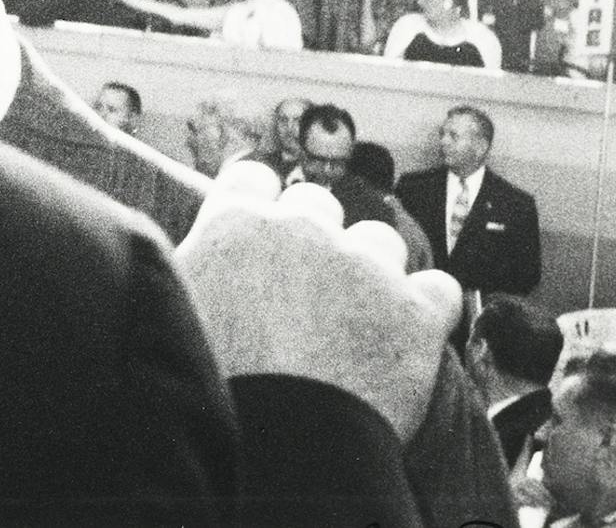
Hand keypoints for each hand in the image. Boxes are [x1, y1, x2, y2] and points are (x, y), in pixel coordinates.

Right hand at [176, 185, 461, 439]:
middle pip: (316, 202)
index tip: (258, 230)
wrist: (280, 439)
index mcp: (236, 223)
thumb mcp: (176, 304)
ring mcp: (365, 265)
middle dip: (312, 234)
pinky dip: (426, 307)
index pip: (251, 176)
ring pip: (380, 240)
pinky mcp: (416, 311)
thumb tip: (196, 248)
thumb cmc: (214, 379)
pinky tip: (406, 333)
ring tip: (355, 316)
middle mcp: (303, 228)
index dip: (257, 201)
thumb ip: (194, 262)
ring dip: (371, 267)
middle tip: (301, 285)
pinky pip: (439, 288)